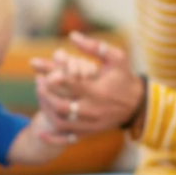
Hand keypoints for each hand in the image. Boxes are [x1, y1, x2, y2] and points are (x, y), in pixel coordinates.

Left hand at [31, 32, 145, 137]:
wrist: (137, 104)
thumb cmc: (123, 77)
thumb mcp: (115, 58)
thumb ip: (94, 46)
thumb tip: (72, 35)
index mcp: (98, 90)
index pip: (70, 84)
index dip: (54, 77)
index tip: (45, 71)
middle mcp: (93, 109)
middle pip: (61, 106)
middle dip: (45, 95)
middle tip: (38, 82)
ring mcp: (90, 124)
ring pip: (61, 122)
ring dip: (45, 111)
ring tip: (40, 97)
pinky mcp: (88, 133)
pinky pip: (67, 140)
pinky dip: (52, 138)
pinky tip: (40, 132)